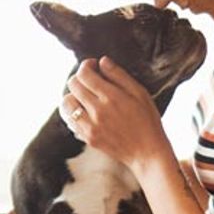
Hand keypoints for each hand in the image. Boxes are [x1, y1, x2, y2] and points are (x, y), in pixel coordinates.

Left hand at [63, 57, 170, 174]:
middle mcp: (98, 111)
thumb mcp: (140, 93)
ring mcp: (91, 126)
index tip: (93, 66)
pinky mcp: (88, 138)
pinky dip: (73, 113)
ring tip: (83, 97)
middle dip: (79, 78)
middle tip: (89, 81)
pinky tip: (84, 112)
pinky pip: (70, 121)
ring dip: (72, 96)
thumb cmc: (147, 120)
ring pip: (66, 104)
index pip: (84, 74)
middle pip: (73, 86)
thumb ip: (119, 75)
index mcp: (112, 97)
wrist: (147, 152)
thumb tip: (102, 61)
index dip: (86, 65)